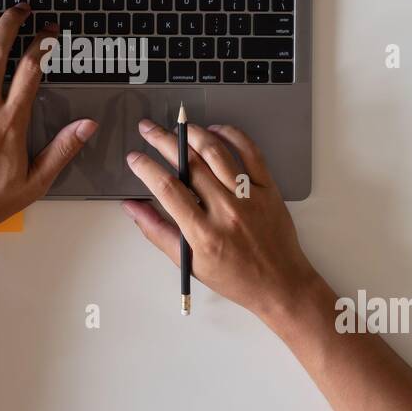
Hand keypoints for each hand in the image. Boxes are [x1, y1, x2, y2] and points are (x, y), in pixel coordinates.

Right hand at [121, 120, 315, 322]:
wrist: (279, 283)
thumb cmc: (234, 276)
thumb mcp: (188, 262)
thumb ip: (157, 231)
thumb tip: (132, 207)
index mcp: (203, 233)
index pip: (167, 189)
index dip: (146, 168)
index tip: (134, 157)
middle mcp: (226, 211)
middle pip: (190, 164)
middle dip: (163, 140)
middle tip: (148, 128)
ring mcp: (250, 197)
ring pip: (217, 152)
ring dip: (194, 133)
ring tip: (178, 127)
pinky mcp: (268, 189)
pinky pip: (250, 152)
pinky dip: (232, 135)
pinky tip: (215, 131)